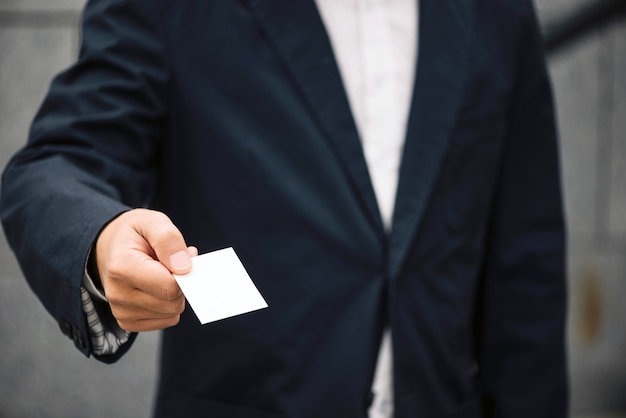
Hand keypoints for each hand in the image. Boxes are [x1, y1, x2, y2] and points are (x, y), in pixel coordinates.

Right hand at [94, 208, 197, 331]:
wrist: (110, 247)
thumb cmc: (134, 234)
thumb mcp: (153, 222)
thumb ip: (169, 240)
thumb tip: (184, 267)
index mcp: (122, 267)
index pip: (169, 287)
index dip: (184, 272)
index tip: (180, 258)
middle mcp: (118, 294)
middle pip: (172, 303)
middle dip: (181, 283)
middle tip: (172, 265)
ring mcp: (121, 311)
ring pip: (170, 314)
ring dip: (174, 294)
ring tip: (162, 274)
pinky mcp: (128, 322)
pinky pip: (164, 321)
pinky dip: (167, 305)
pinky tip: (157, 288)